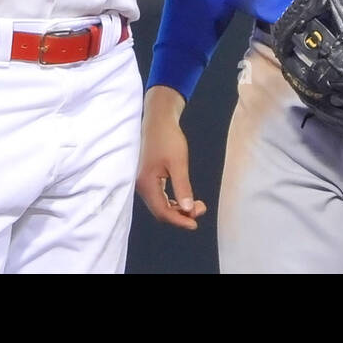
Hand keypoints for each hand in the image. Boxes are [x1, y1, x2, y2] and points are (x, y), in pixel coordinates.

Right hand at [136, 86, 207, 229]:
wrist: (158, 119)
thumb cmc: (168, 137)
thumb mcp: (178, 163)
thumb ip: (183, 187)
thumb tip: (188, 210)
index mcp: (146, 183)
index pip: (162, 212)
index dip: (180, 220)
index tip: (195, 223)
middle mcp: (141, 185)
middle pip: (160, 211)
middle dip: (181, 214)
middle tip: (201, 208)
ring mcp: (143, 181)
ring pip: (160, 204)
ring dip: (178, 208)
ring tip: (197, 204)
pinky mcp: (147, 177)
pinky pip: (159, 196)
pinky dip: (173, 200)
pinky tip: (185, 197)